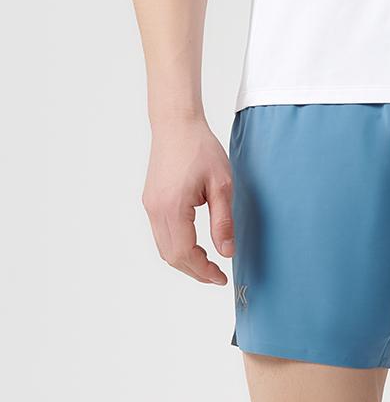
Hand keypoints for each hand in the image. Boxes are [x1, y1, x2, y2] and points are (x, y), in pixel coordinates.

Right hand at [142, 119, 234, 284]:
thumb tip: (227, 253)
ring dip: (185, 262)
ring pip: (164, 250)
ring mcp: (150, 207)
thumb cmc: (200, 149)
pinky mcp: (151, 203)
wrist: (176, 124)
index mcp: (173, 207)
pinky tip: (195, 249)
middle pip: (172, 257)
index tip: (221, 278)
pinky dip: (177, 249)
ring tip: (208, 266)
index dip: (204, 271)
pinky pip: (161, 236)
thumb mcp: (222, 185)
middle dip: (195, 272)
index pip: (185, 254)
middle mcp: (156, 210)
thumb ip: (223, 222)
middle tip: (217, 276)